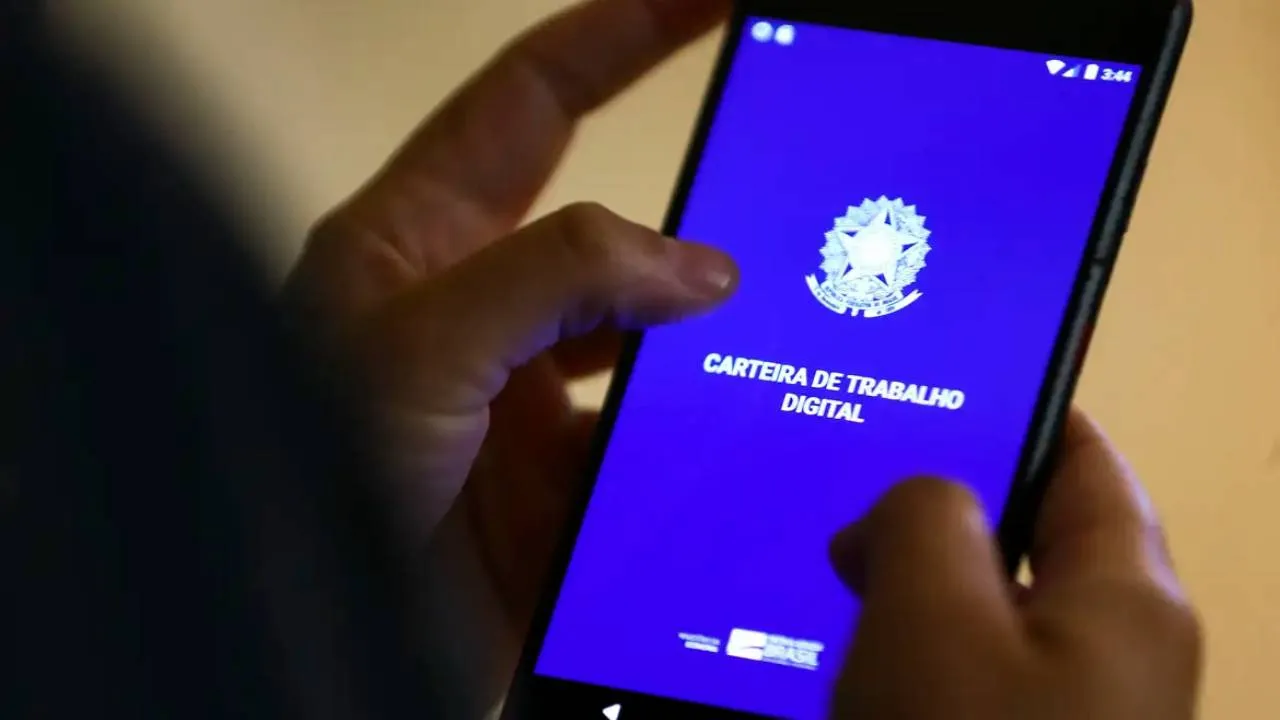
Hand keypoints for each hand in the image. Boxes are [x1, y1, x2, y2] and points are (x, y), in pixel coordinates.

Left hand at [281, 0, 732, 706]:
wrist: (322, 640)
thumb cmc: (309, 474)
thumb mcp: (419, 342)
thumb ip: (556, 276)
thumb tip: (696, 266)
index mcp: (422, 241)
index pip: (534, 103)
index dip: (621, 36)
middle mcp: (479, 309)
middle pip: (611, 232)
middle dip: (693, 219)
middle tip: (782, 205)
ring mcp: (523, 399)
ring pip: (647, 344)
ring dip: (705, 348)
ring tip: (776, 339)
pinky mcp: (559, 482)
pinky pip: (653, 441)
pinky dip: (696, 441)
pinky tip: (740, 440)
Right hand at [828, 409, 1201, 718]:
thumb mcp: (932, 614)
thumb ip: (923, 518)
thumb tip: (898, 517)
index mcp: (1128, 595)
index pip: (1083, 460)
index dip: (1009, 414)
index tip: (918, 392)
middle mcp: (1117, 650)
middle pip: (1026, 540)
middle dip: (933, 509)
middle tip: (842, 488)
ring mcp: (1074, 706)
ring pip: (983, 613)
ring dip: (912, 588)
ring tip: (832, 569)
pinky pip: (966, 675)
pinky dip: (913, 652)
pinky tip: (848, 654)